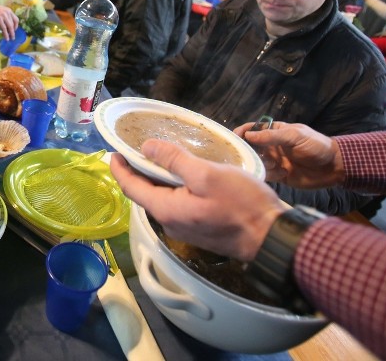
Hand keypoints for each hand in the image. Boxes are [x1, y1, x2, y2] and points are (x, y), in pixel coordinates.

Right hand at [0, 2, 18, 40]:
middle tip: (13, 37)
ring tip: (10, 39)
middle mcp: (8, 12)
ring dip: (11, 34)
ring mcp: (3, 15)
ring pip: (10, 26)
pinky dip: (6, 34)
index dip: (16, 26)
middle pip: (13, 24)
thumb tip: (7, 25)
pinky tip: (6, 38)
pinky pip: (4, 28)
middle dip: (13, 31)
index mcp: (9, 10)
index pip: (16, 19)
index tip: (14, 30)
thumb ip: (5, 17)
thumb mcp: (1, 12)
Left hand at [109, 140, 285, 261]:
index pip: (131, 188)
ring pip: (162, 199)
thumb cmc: (241, 204)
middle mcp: (170, 222)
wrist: (272, 236)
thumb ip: (174, 161)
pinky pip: (178, 205)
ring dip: (156, 179)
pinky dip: (173, 187)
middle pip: (145, 194)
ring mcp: (185, 228)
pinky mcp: (199, 228)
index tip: (113, 152)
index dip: (120, 169)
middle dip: (137, 172)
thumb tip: (146, 148)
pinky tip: (183, 174)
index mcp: (166, 209)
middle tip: (136, 149)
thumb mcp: (206, 175)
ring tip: (159, 156)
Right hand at [234, 121, 345, 188]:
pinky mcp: (278, 176)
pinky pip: (265, 175)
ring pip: (256, 162)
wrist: (333, 167)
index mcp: (275, 132)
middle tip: (246, 156)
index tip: (233, 138)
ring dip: (261, 163)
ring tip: (274, 164)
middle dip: (247, 151)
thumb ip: (272, 136)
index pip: (253, 129)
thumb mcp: (295, 136)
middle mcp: (271, 146)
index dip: (241, 132)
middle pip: (250, 147)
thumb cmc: (316, 146)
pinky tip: (283, 173)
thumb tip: (248, 135)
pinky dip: (269, 175)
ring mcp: (274, 161)